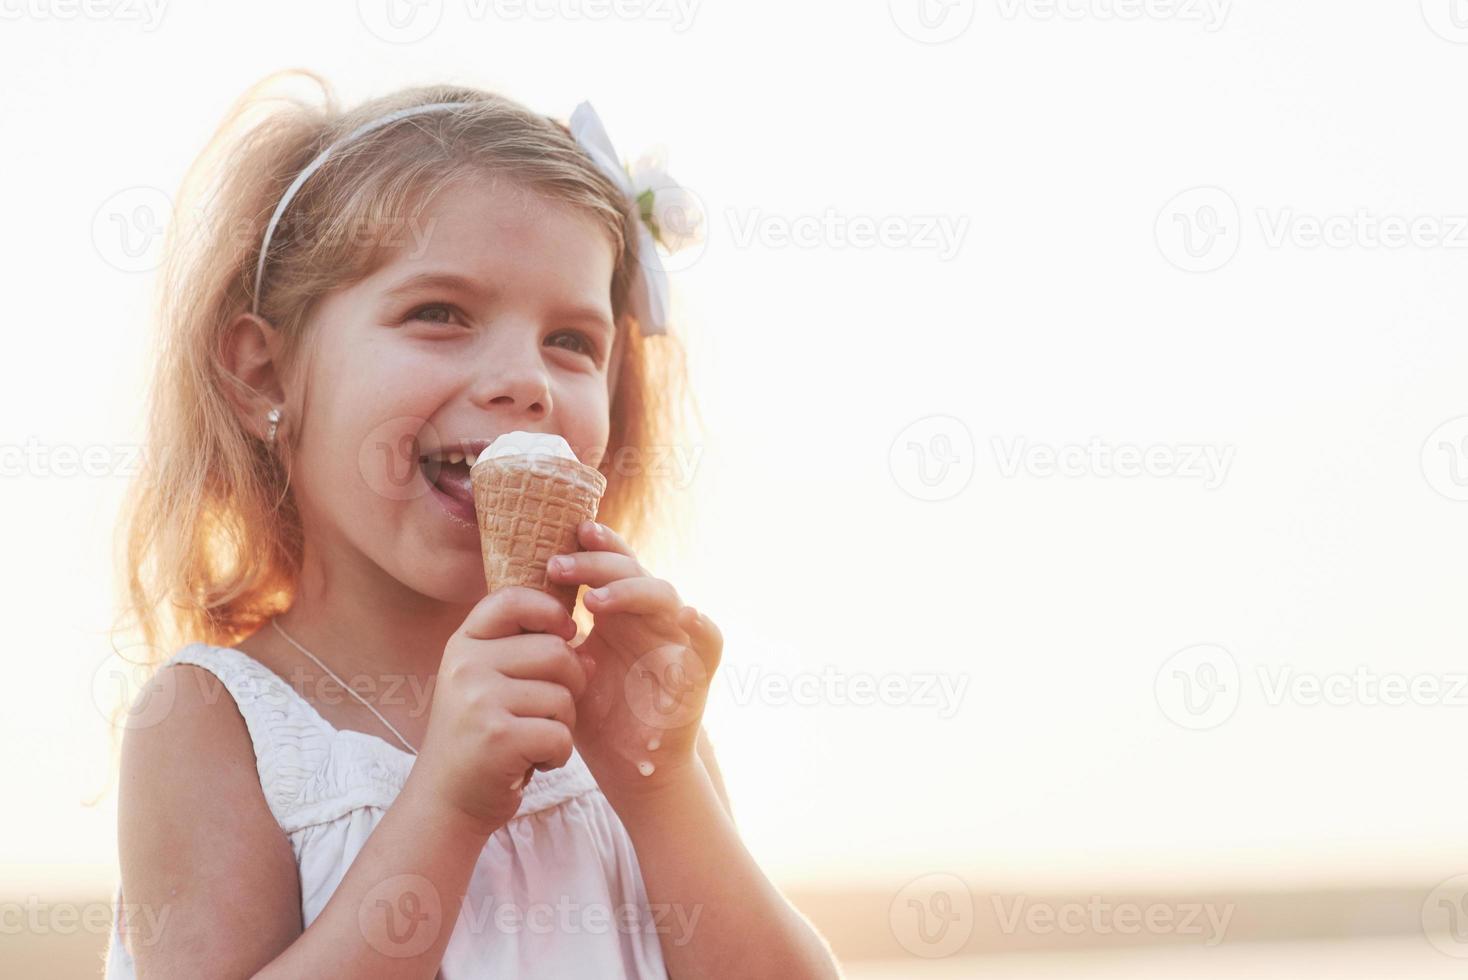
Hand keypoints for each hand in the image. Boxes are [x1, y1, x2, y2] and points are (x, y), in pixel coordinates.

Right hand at [412, 587, 591, 836]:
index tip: (564, 634)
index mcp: (463, 644)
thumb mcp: (489, 684)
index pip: (512, 599)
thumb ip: (530, 657)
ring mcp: (479, 700)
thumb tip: (589, 654)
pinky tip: (534, 763)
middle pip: (556, 651)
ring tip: (534, 739)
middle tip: (551, 712)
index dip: (550, 611)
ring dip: (564, 724)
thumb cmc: (479, 738)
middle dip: (571, 684)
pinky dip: (559, 755)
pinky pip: (561, 734)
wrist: (445, 802)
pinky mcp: (498, 738)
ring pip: (563, 695)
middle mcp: (466, 665)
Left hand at [547, 520, 723, 803]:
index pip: (611, 566)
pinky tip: (688, 616)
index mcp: (620, 615)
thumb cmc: (597, 718)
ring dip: (630, 591)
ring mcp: (675, 642)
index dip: (594, 547)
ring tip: (593, 599)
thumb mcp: (567, 670)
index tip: (562, 538)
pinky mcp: (697, 674)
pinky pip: (711, 643)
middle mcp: (649, 620)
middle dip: (597, 564)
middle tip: (558, 566)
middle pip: (633, 572)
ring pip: (665, 597)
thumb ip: (552, 636)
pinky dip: (704, 627)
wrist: (629, 768)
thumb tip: (511, 597)